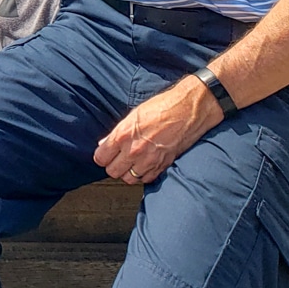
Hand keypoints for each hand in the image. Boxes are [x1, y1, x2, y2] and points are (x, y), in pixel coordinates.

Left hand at [93, 75, 221, 183]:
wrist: (187, 111)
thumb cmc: (161, 108)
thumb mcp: (133, 115)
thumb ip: (117, 133)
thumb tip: (104, 143)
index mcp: (123, 135)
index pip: (101, 157)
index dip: (101, 156)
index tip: (104, 154)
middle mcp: (134, 150)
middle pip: (112, 171)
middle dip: (113, 165)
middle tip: (117, 159)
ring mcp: (149, 160)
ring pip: (129, 178)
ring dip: (127, 172)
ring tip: (130, 163)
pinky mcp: (163, 165)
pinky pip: (146, 179)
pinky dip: (143, 175)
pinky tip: (144, 165)